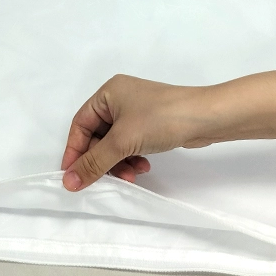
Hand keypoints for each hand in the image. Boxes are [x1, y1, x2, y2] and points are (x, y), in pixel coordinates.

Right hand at [60, 74, 214, 190]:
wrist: (207, 117)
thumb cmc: (161, 119)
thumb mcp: (122, 141)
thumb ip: (94, 163)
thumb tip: (67, 182)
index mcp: (107, 93)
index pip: (80, 124)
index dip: (75, 151)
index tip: (72, 176)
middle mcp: (119, 99)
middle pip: (98, 136)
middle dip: (103, 160)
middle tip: (108, 180)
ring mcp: (136, 111)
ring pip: (115, 143)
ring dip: (119, 162)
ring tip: (132, 176)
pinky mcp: (151, 123)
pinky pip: (131, 143)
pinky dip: (133, 157)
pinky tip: (144, 167)